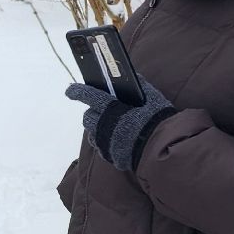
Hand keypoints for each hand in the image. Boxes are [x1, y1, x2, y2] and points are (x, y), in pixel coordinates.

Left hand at [64, 78, 178, 172]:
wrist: (164, 150)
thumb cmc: (158, 121)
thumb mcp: (153, 99)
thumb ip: (141, 87)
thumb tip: (134, 76)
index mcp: (111, 109)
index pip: (88, 96)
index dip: (77, 92)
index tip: (70, 90)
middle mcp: (104, 126)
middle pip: (88, 117)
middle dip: (92, 112)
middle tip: (102, 110)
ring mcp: (106, 143)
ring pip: (93, 133)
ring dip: (98, 128)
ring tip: (110, 125)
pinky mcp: (110, 156)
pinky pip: (102, 147)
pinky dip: (105, 141)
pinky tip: (116, 139)